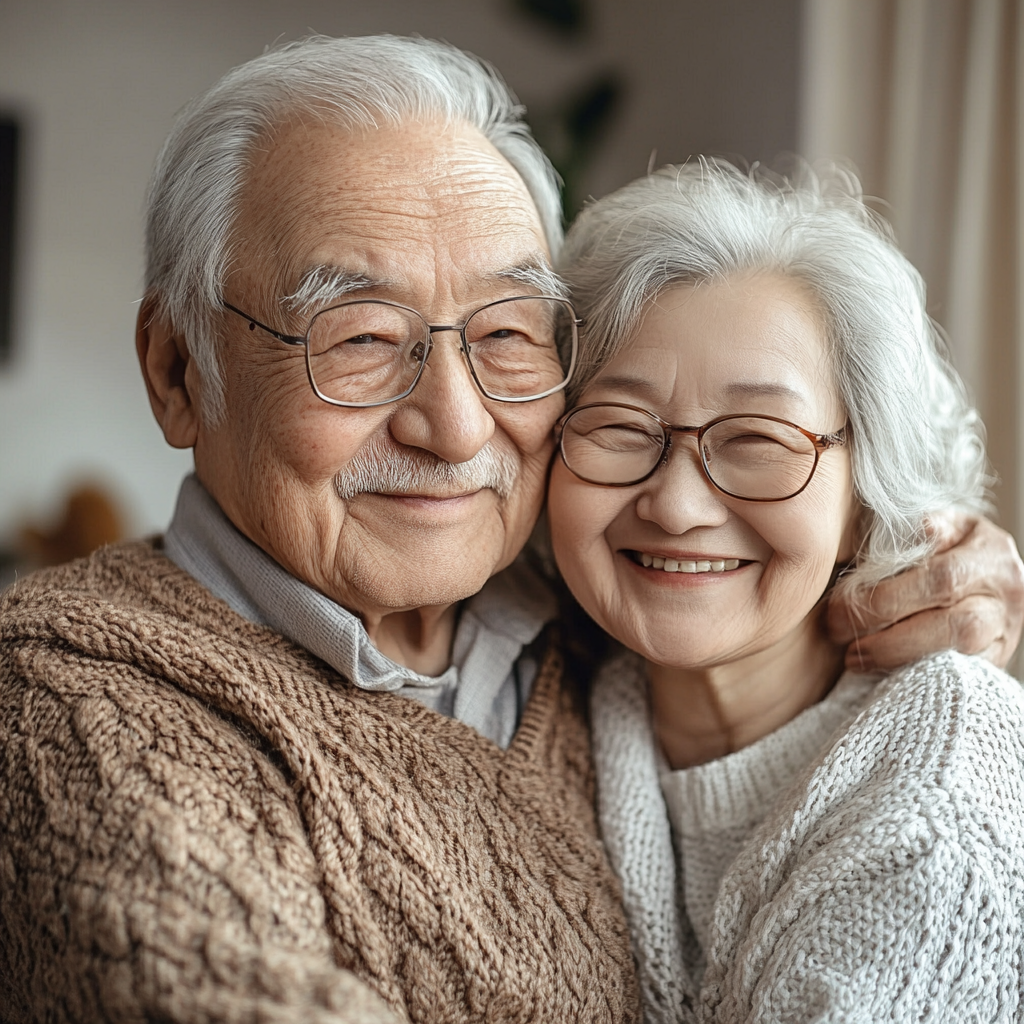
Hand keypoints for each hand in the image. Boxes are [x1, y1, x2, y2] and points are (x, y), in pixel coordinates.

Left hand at [828, 512, 1023, 671]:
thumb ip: (929, 527)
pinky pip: (956, 677)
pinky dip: (915, 675)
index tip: (841, 608)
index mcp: (990, 555)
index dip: (887, 597)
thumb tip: (922, 529)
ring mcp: (1003, 635)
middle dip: (887, 636)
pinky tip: (882, 673)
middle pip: (949, 625)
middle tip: (842, 636)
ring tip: (855, 658)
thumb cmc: (956, 546)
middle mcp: (1004, 598)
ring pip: (956, 657)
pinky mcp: (995, 663)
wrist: (995, 575)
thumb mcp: (947, 525)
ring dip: (897, 660)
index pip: (939, 579)